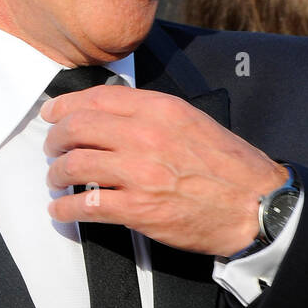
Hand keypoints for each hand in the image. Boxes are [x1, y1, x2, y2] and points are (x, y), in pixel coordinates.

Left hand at [41, 84, 287, 256]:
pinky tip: (61, 210)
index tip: (52, 113)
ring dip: (57, 173)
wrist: (256, 206)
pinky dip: (66, 208)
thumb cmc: (228, 166)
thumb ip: (153, 114)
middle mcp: (146, 136)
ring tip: (56, 179)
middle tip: (52, 148)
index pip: (97, 97)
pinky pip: (87, 206)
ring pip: (75, 165)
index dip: (65, 105)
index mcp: (160, 109)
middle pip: (78, 128)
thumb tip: (113, 113)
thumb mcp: (193, 121)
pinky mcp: (139, 209)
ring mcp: (141, 173)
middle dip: (56, 139)